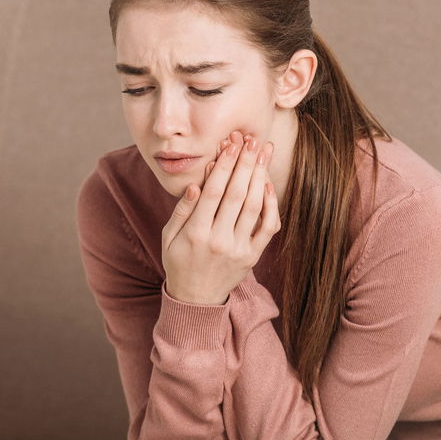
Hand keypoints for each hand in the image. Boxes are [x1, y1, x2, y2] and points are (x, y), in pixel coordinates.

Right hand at [161, 130, 281, 304]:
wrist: (196, 299)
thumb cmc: (179, 262)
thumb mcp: (168, 237)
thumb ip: (181, 211)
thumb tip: (195, 186)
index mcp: (195, 234)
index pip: (213, 192)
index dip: (224, 165)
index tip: (231, 144)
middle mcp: (219, 241)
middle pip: (236, 194)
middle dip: (245, 164)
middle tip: (252, 140)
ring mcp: (239, 249)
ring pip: (254, 206)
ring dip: (260, 176)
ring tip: (264, 152)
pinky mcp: (253, 256)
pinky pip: (267, 227)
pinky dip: (271, 205)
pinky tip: (269, 184)